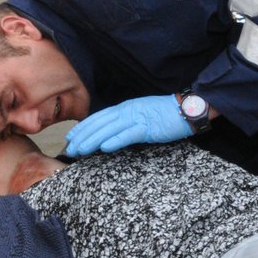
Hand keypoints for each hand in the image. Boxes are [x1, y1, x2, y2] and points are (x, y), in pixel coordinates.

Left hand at [64, 95, 190, 157]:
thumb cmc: (164, 115)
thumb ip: (125, 123)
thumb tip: (109, 134)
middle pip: (99, 124)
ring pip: (109, 129)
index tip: (70, 137)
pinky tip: (104, 148)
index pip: (98, 117)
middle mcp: (127, 111)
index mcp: (124, 108)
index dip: (83, 127)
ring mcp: (137, 118)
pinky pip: (129, 134)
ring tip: (80, 150)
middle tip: (70, 149)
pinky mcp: (148, 127)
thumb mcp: (140, 116)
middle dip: (82, 136)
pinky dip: (116, 140)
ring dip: (93, 140)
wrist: (187, 109)